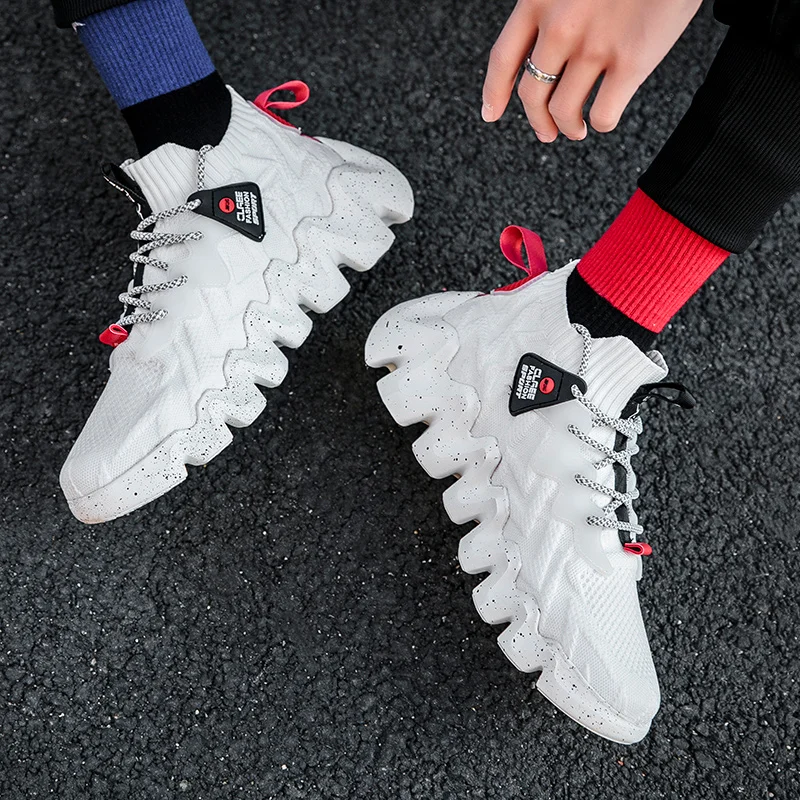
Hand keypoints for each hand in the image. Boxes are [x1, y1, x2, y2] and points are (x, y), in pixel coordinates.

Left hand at [482, 0, 700, 140]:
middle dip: (537, 121)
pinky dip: (601, 123)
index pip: (503, 59)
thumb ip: (552, 7)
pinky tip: (603, 119)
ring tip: (577, 128)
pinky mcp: (631, 61)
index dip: (494, 92)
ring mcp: (594, 45)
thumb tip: (541, 50)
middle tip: (546, 131)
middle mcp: (560, 26)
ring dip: (568, 127)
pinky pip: (604, 113)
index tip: (491, 113)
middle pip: (532, 94)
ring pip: (564, 111)